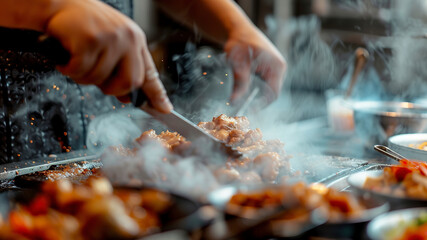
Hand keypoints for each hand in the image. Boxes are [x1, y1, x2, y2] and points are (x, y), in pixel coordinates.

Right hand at [46, 0, 171, 112]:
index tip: (165, 109)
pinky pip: (81, 71)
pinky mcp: (91, 40)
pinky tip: (66, 57)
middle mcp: (128, 38)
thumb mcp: (110, 45)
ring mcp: (111, 38)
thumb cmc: (82, 25)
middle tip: (96, 79)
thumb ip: (120, 69)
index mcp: (135, 40)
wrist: (58, 3)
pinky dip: (69, 70)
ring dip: (83, 77)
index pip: (150, 73)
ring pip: (100, 80)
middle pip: (130, 83)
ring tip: (76, 59)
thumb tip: (127, 98)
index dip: (157, 94)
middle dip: (111, 89)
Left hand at [225, 26, 285, 103]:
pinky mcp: (270, 68)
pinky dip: (255, 86)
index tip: (249, 110)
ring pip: (267, 88)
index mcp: (277, 66)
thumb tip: (234, 102)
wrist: (238, 30)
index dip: (262, 104)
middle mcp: (280, 68)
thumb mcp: (238, 63)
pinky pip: (265, 83)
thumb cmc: (239, 43)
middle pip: (271, 92)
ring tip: (242, 92)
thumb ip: (239, 83)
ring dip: (256, 92)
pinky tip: (245, 84)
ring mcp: (276, 68)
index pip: (274, 93)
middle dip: (257, 99)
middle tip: (242, 104)